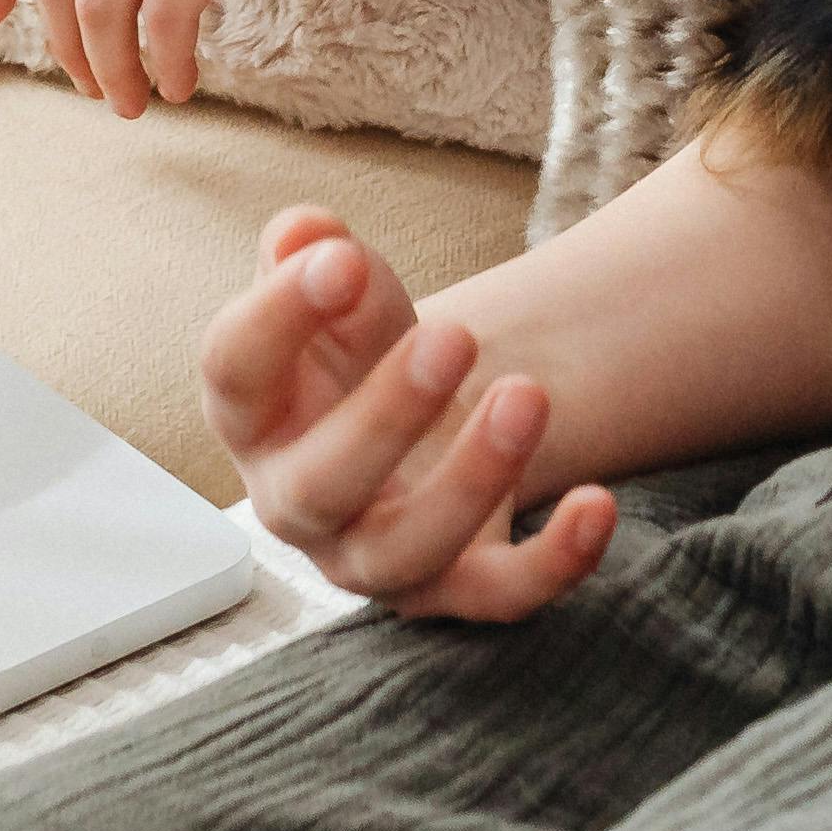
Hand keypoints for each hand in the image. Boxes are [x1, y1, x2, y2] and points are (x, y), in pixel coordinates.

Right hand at [201, 208, 617, 622]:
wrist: (421, 423)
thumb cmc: (362, 353)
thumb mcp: (342, 295)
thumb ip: (319, 256)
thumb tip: (308, 232)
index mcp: (252, 416)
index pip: (233, 371)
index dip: (277, 316)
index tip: (342, 258)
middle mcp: (295, 503)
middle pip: (318, 485)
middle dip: (385, 415)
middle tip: (455, 334)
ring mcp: (370, 559)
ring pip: (406, 551)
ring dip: (471, 479)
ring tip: (529, 393)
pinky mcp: (451, 590)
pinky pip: (498, 597)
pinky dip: (552, 563)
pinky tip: (598, 503)